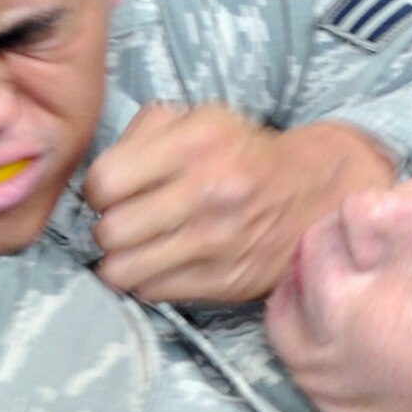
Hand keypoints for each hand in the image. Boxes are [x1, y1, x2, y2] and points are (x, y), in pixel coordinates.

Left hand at [84, 104, 396, 303]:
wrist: (314, 196)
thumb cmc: (241, 154)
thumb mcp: (200, 119)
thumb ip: (143, 132)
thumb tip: (97, 178)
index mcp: (196, 142)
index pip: (104, 181)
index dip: (97, 189)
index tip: (111, 192)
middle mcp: (208, 191)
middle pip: (109, 231)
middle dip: (106, 227)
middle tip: (122, 221)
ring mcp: (217, 242)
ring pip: (123, 270)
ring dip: (119, 261)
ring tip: (134, 248)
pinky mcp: (225, 281)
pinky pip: (152, 292)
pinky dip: (145, 281)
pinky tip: (159, 264)